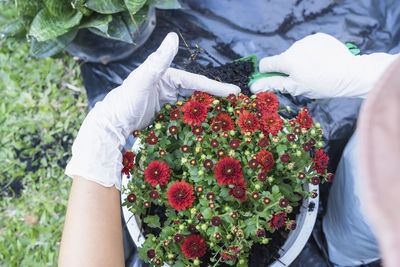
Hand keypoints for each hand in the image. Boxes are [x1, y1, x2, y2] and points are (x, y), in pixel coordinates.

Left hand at [65, 32, 239, 189]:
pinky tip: (205, 124)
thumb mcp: (142, 79)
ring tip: (225, 116)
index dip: (216, 87)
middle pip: (198, 91)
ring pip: (193, 103)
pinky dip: (195, 118)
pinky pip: (184, 114)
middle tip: (236, 105)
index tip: (234, 92)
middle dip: (216, 97)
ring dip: (208, 108)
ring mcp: (168, 100)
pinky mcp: (165, 113)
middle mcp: (170, 86)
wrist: (112, 123)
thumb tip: (173, 36)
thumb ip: (158, 60)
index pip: (196, 81)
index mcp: (168, 75)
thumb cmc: (125, 100)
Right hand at [251, 33, 397, 98]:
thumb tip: (253, 86)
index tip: (276, 78)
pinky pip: (309, 46)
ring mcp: (307, 40)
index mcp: (286, 60)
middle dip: (288, 68)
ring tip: (315, 70)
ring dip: (301, 60)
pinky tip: (322, 61)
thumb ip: (273, 84)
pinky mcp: (319, 37)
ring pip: (296, 52)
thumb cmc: (321, 84)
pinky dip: (312, 53)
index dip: (268, 73)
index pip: (266, 64)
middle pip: (283, 59)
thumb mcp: (295, 88)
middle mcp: (294, 47)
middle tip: (303, 78)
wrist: (350, 74)